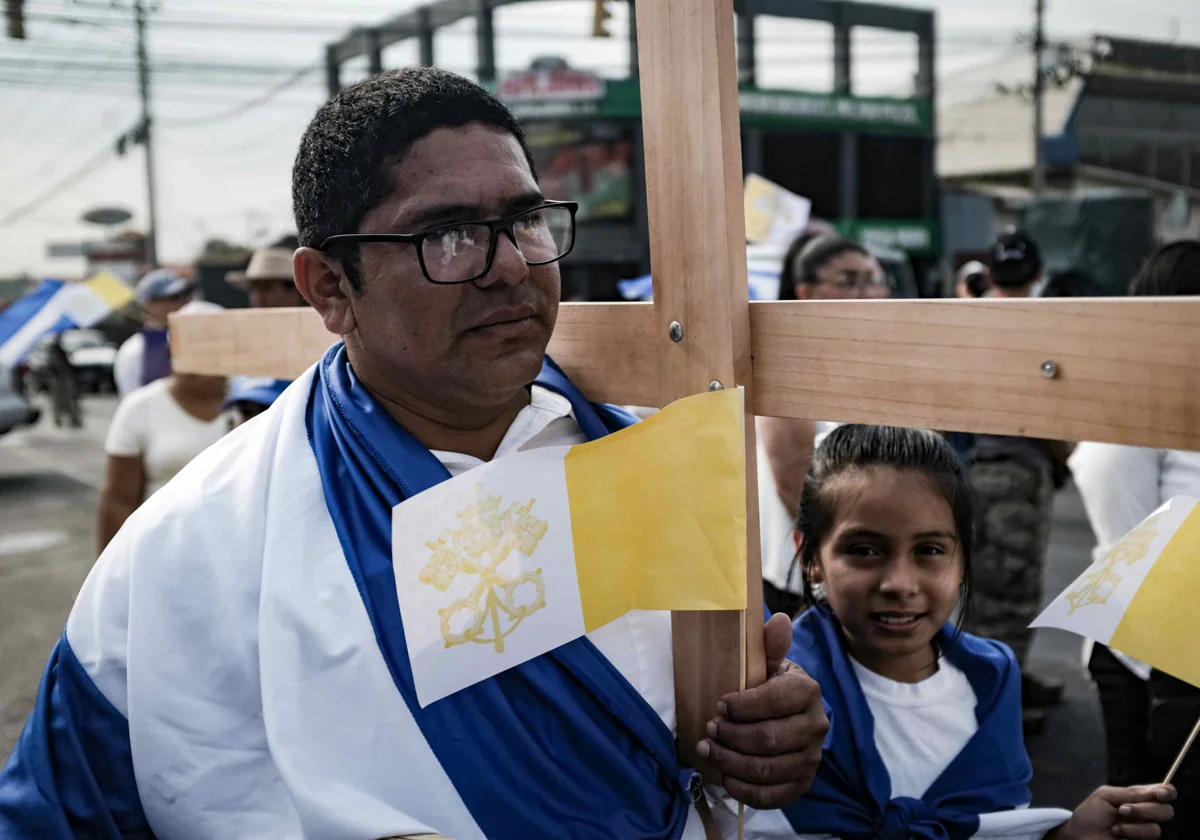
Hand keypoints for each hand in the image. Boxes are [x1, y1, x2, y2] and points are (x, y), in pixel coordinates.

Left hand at [696, 612, 827, 809]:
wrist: (786, 716)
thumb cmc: (769, 686)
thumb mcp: (767, 662)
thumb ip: (769, 644)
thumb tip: (778, 620)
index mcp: (807, 691)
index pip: (775, 701)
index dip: (742, 706)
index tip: (720, 705)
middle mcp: (816, 726)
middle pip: (769, 740)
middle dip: (731, 736)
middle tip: (708, 728)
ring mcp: (811, 758)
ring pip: (767, 769)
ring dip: (729, 762)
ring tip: (706, 749)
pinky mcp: (801, 784)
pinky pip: (772, 796)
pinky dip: (742, 789)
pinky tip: (723, 775)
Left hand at [1051, 785, 1175, 839]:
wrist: (1080, 836)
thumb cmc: (1091, 814)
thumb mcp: (1106, 796)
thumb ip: (1129, 793)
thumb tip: (1155, 790)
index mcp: (1140, 799)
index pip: (1165, 793)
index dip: (1167, 792)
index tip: (1159, 794)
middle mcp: (1147, 815)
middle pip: (1166, 811)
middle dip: (1145, 810)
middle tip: (1122, 810)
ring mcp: (1145, 832)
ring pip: (1155, 830)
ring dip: (1133, 827)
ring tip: (1115, 828)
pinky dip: (1130, 836)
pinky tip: (1116, 835)